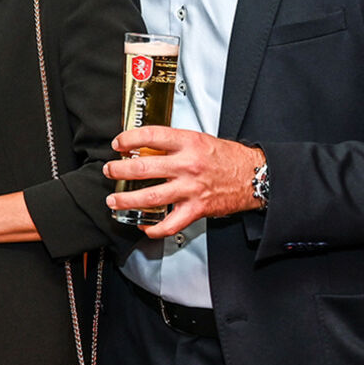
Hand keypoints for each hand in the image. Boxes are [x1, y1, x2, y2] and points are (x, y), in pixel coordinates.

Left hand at [103, 126, 263, 237]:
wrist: (254, 176)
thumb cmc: (226, 157)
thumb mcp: (199, 139)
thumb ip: (173, 143)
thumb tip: (144, 145)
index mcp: (188, 143)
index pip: (150, 136)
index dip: (127, 139)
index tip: (118, 144)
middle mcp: (187, 166)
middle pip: (143, 168)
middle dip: (119, 171)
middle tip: (109, 171)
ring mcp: (191, 189)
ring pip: (150, 197)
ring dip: (126, 200)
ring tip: (114, 200)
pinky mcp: (196, 209)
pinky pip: (170, 224)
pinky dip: (154, 228)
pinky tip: (144, 226)